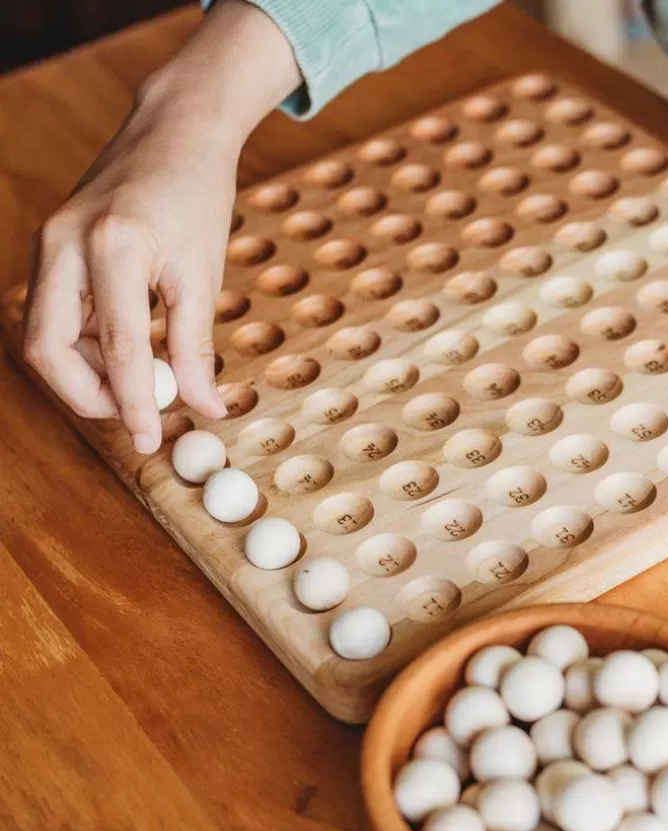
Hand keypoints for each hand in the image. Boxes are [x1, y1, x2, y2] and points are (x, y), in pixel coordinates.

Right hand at [24, 98, 236, 452]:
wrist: (172, 136)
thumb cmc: (195, 198)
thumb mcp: (203, 276)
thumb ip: (198, 347)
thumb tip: (206, 408)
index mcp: (111, 247)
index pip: (116, 349)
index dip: (132, 404)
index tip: (149, 441)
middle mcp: (63, 245)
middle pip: (48, 350)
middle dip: (87, 396)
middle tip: (135, 416)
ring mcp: (48, 246)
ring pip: (44, 338)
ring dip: (86, 373)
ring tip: (141, 382)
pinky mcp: (50, 252)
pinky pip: (55, 317)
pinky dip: (86, 347)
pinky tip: (126, 354)